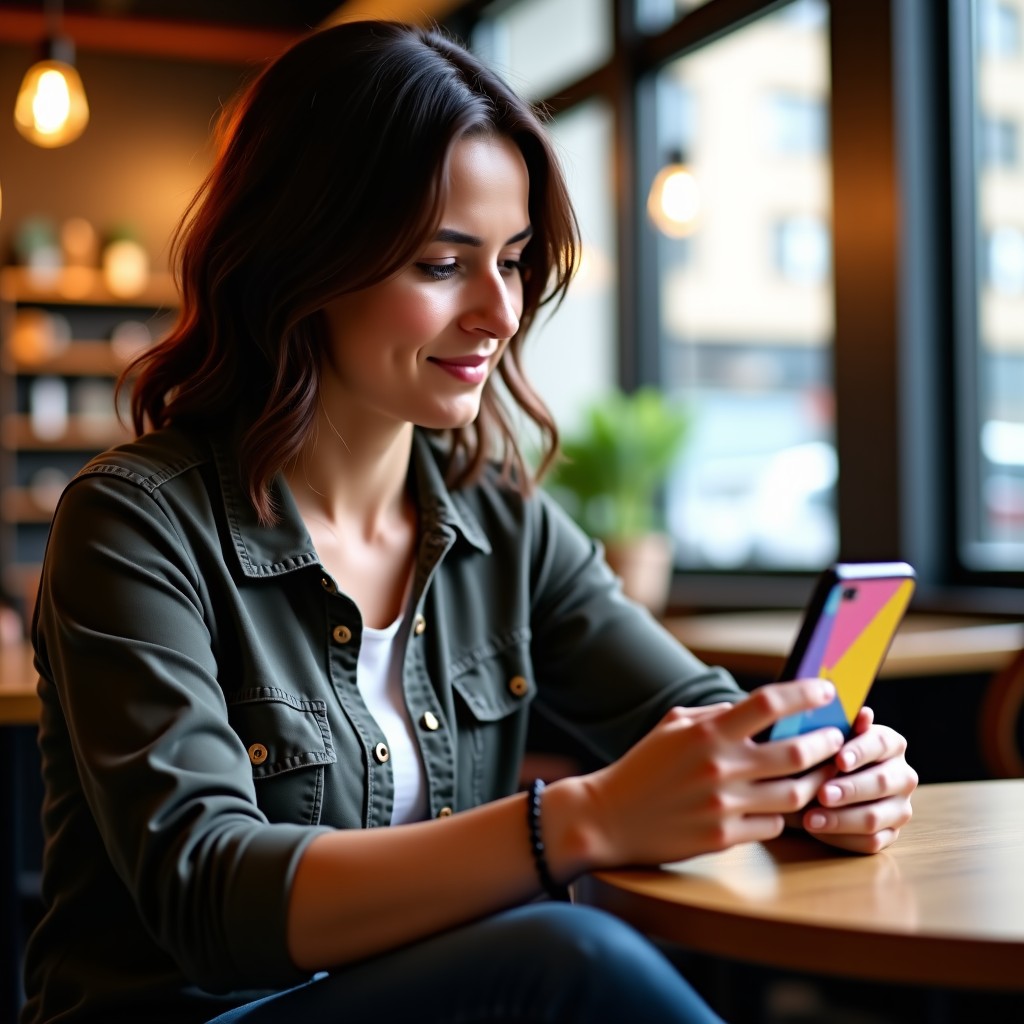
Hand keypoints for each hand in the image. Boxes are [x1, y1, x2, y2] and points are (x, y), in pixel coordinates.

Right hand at [573, 679, 847, 869]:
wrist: (609, 817)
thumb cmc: (644, 767)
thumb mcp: (673, 725)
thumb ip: (716, 714)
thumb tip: (756, 707)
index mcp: (707, 732)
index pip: (768, 703)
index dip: (804, 693)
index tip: (827, 689)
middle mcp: (719, 766)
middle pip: (796, 752)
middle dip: (826, 743)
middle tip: (836, 738)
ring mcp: (723, 805)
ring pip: (796, 794)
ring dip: (814, 782)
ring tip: (820, 774)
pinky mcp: (723, 838)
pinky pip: (773, 825)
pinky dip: (781, 814)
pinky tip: (776, 806)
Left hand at [796, 706, 917, 853]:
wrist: (809, 784)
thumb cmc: (819, 755)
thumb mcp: (824, 738)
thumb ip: (842, 727)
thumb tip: (864, 713)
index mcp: (890, 743)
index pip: (881, 743)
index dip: (861, 751)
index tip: (838, 760)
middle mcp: (902, 775)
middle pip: (882, 782)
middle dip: (849, 789)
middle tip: (822, 793)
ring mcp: (899, 807)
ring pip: (876, 816)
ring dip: (841, 818)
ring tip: (810, 818)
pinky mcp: (890, 834)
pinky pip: (871, 841)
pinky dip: (841, 837)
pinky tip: (817, 830)